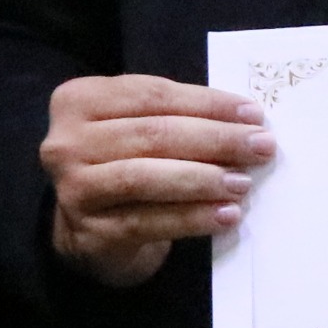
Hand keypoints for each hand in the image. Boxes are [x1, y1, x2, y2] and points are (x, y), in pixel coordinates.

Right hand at [42, 75, 273, 289]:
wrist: (91, 233)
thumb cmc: (126, 166)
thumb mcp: (140, 130)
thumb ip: (178, 118)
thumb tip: (247, 123)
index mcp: (80, 99)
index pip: (153, 95)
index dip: (207, 103)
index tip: (254, 114)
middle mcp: (66, 141)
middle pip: (152, 134)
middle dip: (215, 139)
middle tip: (261, 146)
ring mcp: (73, 188)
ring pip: (145, 177)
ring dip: (203, 179)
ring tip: (243, 183)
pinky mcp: (89, 232)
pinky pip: (148, 222)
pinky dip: (192, 218)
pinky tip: (225, 215)